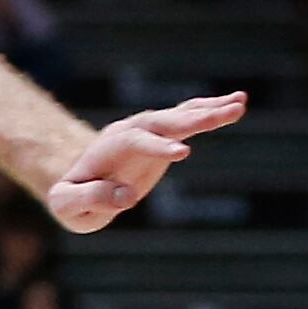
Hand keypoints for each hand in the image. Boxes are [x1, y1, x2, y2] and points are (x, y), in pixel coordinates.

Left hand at [45, 93, 245, 232]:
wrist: (76, 185)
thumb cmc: (70, 200)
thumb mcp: (67, 205)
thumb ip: (89, 199)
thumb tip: (125, 195)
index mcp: (105, 149)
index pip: (134, 142)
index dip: (157, 147)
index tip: (183, 153)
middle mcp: (127, 132)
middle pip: (161, 122)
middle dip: (192, 120)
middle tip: (225, 115)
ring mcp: (146, 131)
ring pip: (178, 116)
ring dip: (209, 110)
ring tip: (240, 105)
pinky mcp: (162, 135)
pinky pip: (188, 117)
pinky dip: (211, 109)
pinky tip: (238, 103)